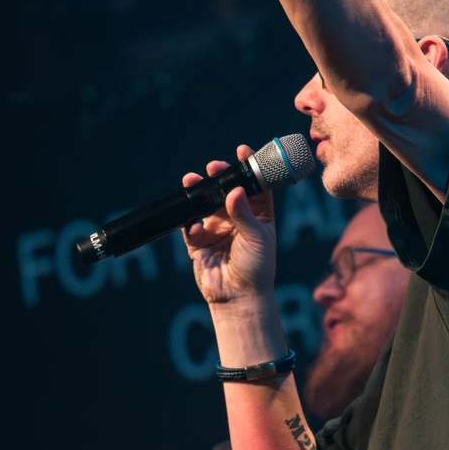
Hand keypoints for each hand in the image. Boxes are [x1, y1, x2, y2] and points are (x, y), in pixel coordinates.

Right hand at [181, 144, 275, 305]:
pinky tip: (194, 225)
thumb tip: (233, 190)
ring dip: (197, 192)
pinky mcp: (198, 242)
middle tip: (213, 167)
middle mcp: (237, 219)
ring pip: (205, 204)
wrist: (238, 297)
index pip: (255, 186)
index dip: (249, 168)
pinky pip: (189, 225)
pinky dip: (189, 222)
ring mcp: (216, 229)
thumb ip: (243, 213)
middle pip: (226, 190)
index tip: (242, 151)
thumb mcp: (257, 237)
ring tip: (191, 181)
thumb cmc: (257, 267)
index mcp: (259, 215)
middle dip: (218, 177)